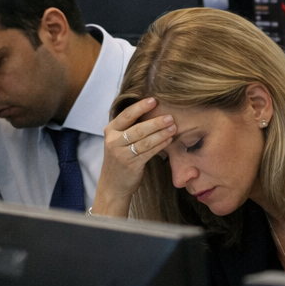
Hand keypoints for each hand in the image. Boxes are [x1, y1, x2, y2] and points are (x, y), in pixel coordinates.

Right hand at [91, 98, 175, 217]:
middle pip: (138, 129)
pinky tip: (169, 139)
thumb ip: (130, 127)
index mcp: (111, 130)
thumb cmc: (120, 158)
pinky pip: (149, 152)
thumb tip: (153, 110)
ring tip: (173, 127)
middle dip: (156, 122)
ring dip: (161, 134)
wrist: (112, 185)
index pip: (126, 115)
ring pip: (145, 141)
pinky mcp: (131, 165)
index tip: (154, 100)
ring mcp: (121, 154)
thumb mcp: (118, 140)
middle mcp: (114, 141)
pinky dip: (160, 145)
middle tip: (170, 117)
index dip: (140, 106)